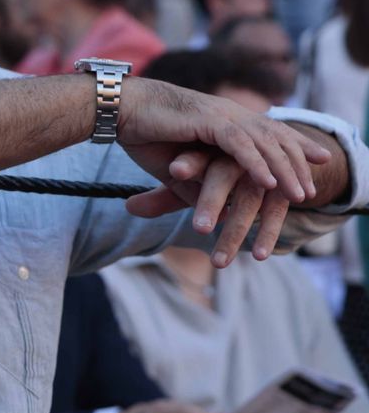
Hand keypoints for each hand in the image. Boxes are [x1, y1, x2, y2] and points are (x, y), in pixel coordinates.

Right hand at [117, 78, 328, 204]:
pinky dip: (257, 165)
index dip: (296, 143)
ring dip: (284, 171)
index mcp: (224, 118)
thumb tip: (219, 211)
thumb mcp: (178, 169)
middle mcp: (229, 113)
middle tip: (314, 189)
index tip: (319, 159)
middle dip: (299, 162)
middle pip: (276, 137)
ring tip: (300, 195)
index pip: (270, 130)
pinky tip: (269, 183)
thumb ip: (201, 187)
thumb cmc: (142, 133)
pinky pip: (240, 145)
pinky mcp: (207, 121)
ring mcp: (220, 115)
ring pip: (264, 143)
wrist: (118, 109)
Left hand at [126, 150, 292, 265]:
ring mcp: (263, 173)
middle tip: (199, 229)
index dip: (187, 162)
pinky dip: (267, 233)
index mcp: (211, 149)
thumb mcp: (194, 184)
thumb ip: (164, 196)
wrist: (272, 162)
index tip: (173, 171)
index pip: (197, 155)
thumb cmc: (220, 172)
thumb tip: (128, 208)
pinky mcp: (284, 189)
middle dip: (210, 201)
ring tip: (218, 263)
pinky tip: (259, 256)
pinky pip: (276, 212)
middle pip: (223, 177)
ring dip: (236, 231)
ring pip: (249, 201)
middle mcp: (238, 158)